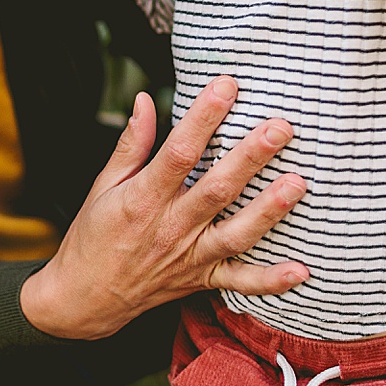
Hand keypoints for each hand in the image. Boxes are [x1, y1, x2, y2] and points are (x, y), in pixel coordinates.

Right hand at [20, 76, 307, 339]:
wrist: (84, 298)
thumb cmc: (94, 235)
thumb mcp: (103, 185)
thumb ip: (130, 144)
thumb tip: (146, 100)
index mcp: (143, 198)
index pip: (178, 152)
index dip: (203, 118)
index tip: (226, 87)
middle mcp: (170, 227)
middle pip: (217, 188)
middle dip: (250, 157)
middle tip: (280, 129)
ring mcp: (189, 257)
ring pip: (236, 233)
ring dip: (269, 211)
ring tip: (298, 184)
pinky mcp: (201, 280)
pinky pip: (240, 283)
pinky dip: (271, 281)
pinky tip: (301, 271)